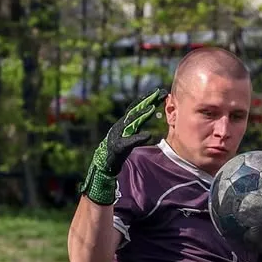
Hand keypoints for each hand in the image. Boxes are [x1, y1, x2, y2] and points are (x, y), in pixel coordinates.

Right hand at [79, 88, 165, 205]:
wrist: (102, 169)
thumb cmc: (115, 155)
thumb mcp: (128, 141)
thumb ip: (136, 134)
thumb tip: (149, 131)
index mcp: (123, 126)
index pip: (136, 109)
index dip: (147, 100)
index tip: (160, 92)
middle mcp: (119, 128)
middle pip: (134, 111)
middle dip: (146, 101)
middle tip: (160, 93)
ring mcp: (116, 137)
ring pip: (130, 123)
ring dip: (141, 116)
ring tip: (152, 109)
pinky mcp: (116, 148)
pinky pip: (128, 142)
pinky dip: (138, 138)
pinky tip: (149, 136)